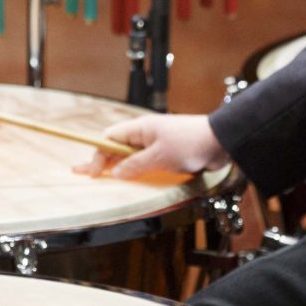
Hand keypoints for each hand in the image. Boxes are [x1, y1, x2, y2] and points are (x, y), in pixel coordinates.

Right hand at [72, 114, 230, 178]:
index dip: (98, 155)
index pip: (110, 139)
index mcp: (140, 128)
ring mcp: (157, 144)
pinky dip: (134, 169)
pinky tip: (129, 177)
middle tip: (84, 173)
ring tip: (101, 175)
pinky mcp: (168, 153)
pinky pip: (145, 161)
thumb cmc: (190, 143)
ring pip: (130, 155)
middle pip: (117, 147)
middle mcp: (146, 134)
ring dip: (117, 166)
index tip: (93, 173)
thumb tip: (117, 172)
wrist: (220, 142)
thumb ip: (135, 165)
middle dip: (101, 160)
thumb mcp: (159, 156)